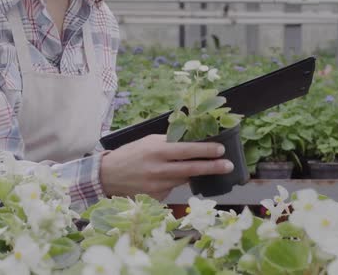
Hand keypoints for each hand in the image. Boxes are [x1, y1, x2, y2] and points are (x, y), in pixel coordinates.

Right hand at [99, 134, 233, 200]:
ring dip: (195, 174)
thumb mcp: (148, 142)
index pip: (187, 150)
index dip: (206, 151)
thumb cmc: (130, 154)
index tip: (220, 150)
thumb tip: (192, 140)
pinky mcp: (156, 197)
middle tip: (228, 166)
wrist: (109, 175)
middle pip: (191, 169)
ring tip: (206, 168)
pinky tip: (168, 177)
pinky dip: (174, 182)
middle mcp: (158, 170)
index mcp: (157, 151)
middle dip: (212, 167)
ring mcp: (157, 186)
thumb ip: (168, 142)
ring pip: (183, 179)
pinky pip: (172, 188)